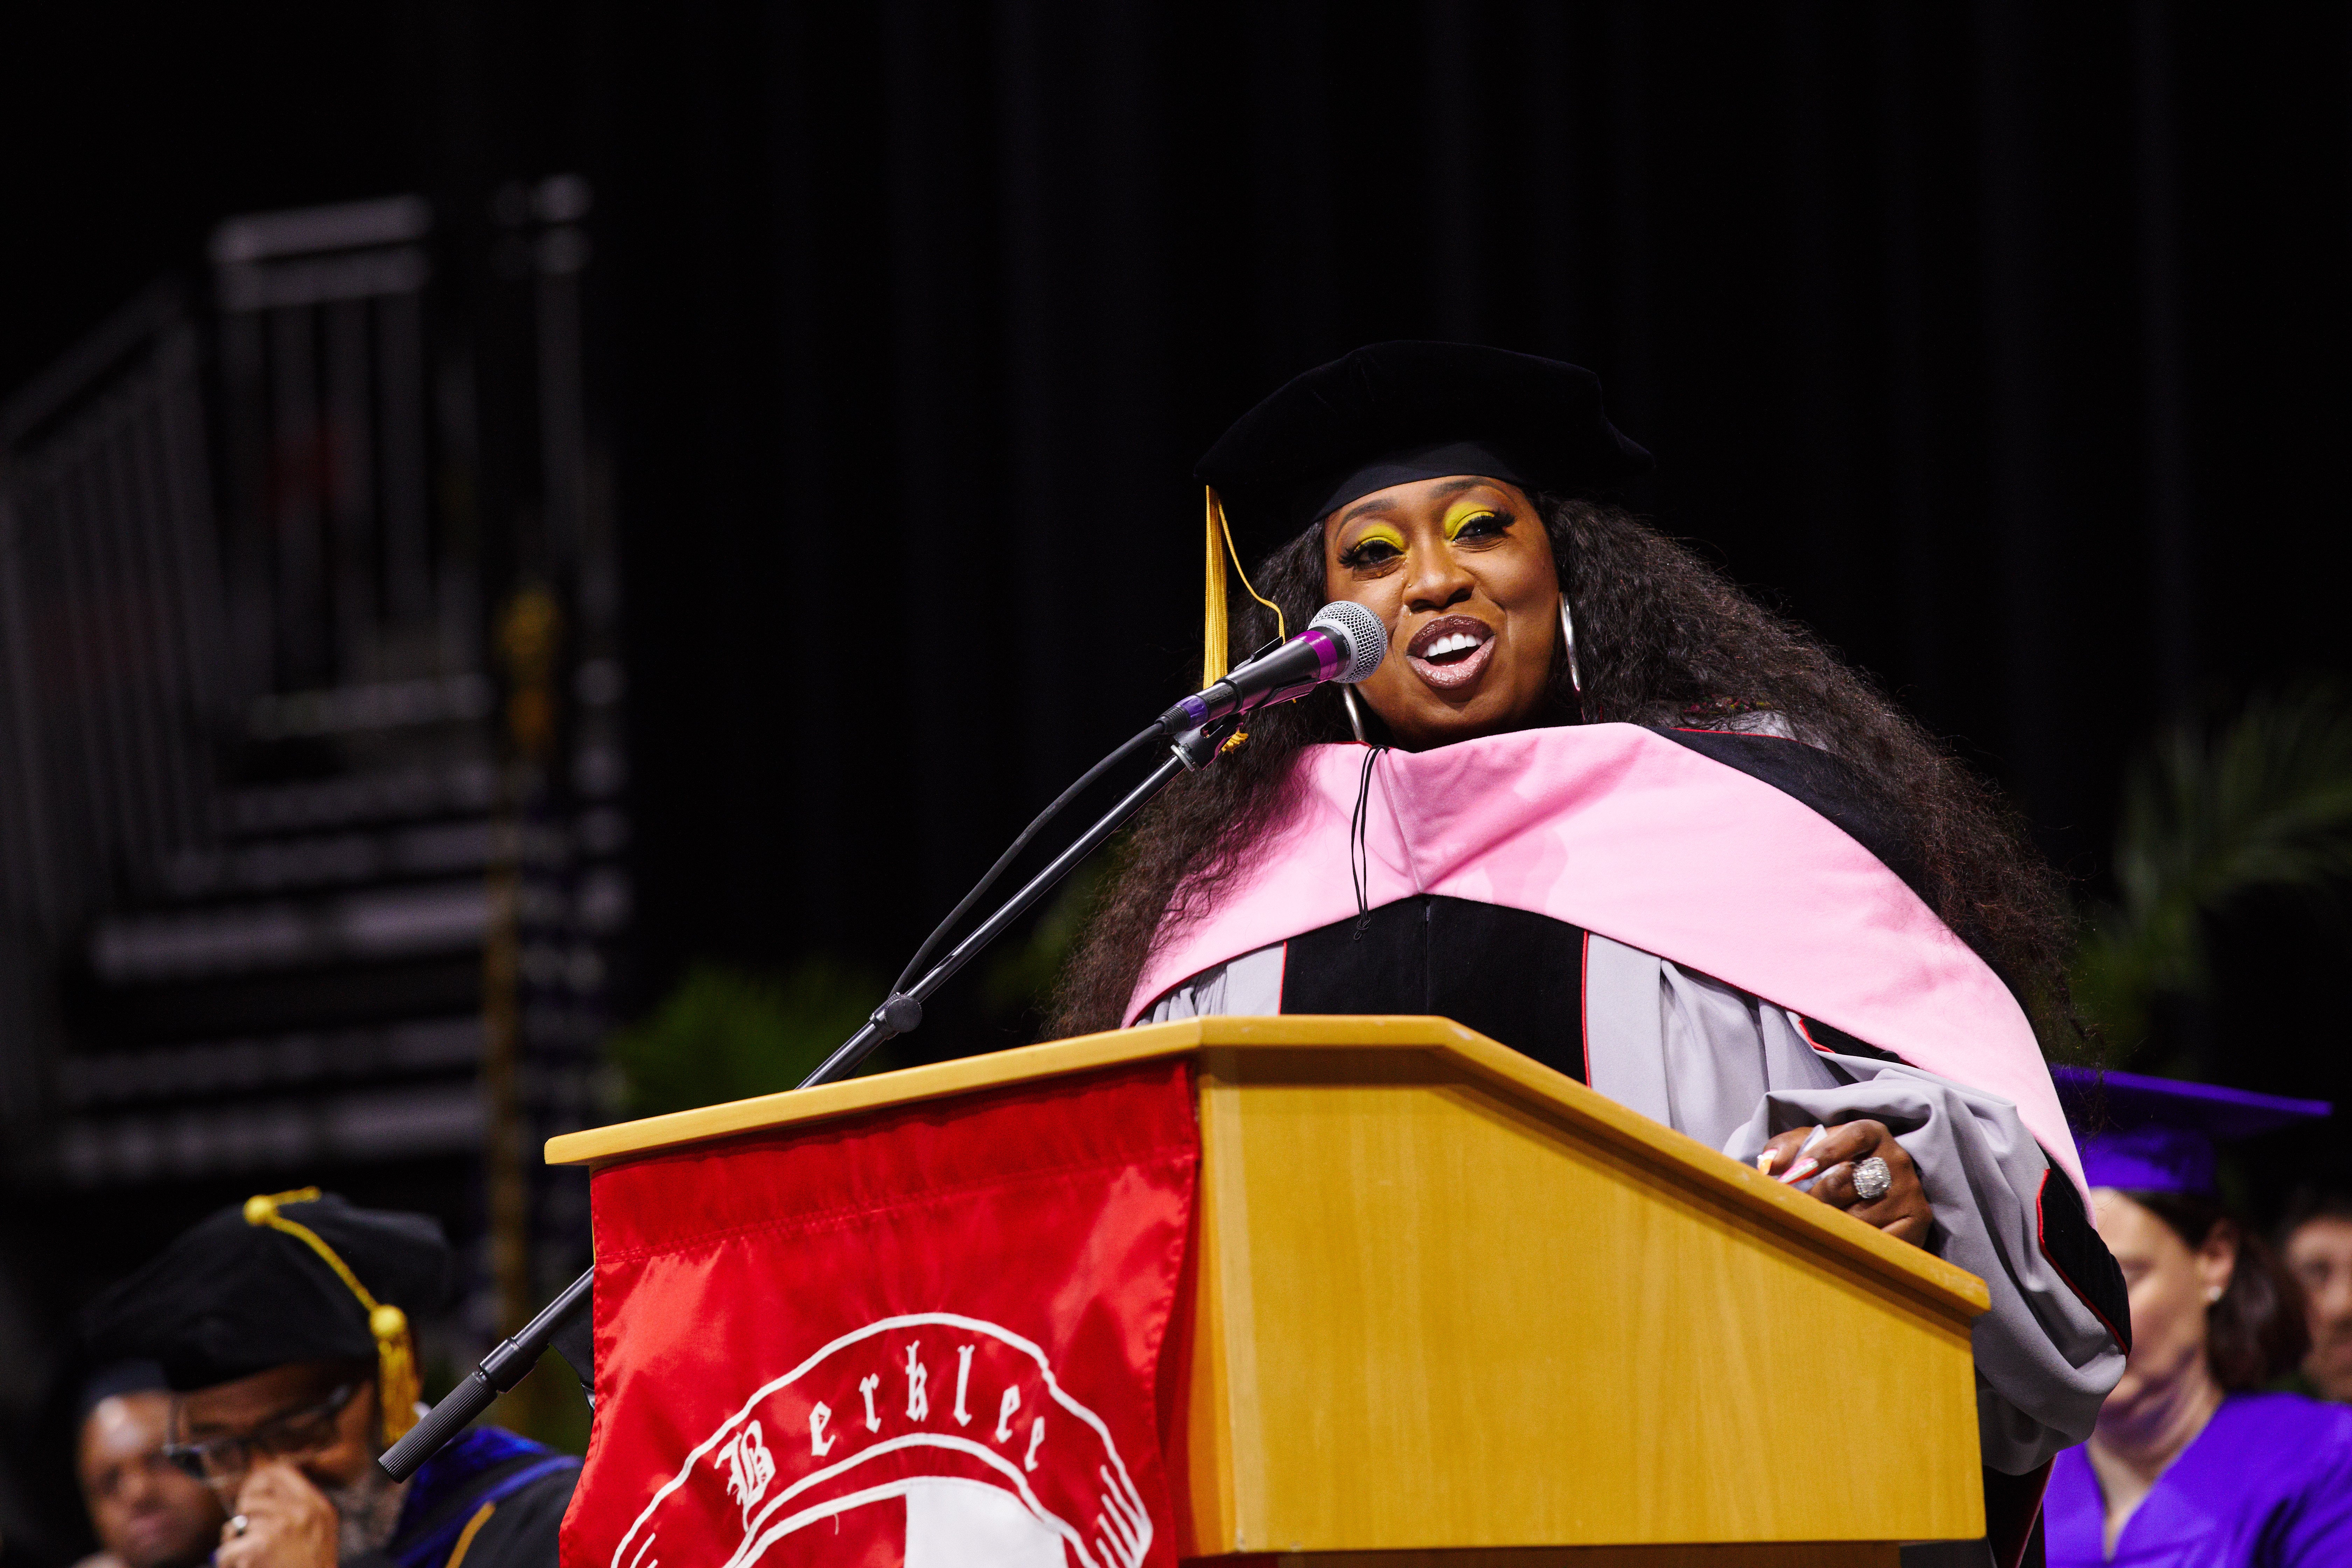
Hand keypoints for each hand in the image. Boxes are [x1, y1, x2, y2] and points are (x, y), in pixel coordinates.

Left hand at [216, 1461, 338, 1567]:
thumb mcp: (321, 1534)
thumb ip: (300, 1510)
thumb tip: (263, 1484)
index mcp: (319, 1507)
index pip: (282, 1471)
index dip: (259, 1478)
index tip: (250, 1492)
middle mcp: (302, 1510)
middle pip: (256, 1490)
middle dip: (244, 1507)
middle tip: (244, 1526)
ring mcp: (281, 1526)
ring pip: (239, 1520)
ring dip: (236, 1539)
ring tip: (246, 1556)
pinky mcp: (259, 1546)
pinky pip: (228, 1548)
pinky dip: (228, 1562)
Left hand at [1760, 1119, 1932, 1247]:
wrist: (1881, 1190)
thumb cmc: (1835, 1166)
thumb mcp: (1811, 1147)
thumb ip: (1787, 1148)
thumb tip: (1770, 1165)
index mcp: (1872, 1133)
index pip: (1853, 1136)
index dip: (1825, 1153)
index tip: (1797, 1172)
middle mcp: (1896, 1159)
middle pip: (1850, 1181)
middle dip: (1817, 1198)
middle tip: (1795, 1211)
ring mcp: (1910, 1190)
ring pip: (1861, 1215)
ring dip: (1833, 1225)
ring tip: (1815, 1228)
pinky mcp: (1919, 1220)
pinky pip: (1881, 1238)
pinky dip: (1857, 1244)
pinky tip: (1840, 1245)